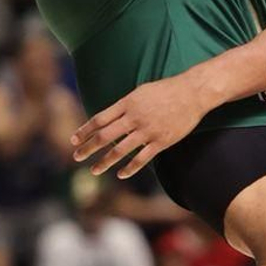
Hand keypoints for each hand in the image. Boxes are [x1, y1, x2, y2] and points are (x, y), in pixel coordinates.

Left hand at [73, 73, 208, 179]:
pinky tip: (121, 174)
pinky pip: (142, 159)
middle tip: (76, 157)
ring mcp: (147, 131)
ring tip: (94, 170)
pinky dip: (130, 168)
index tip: (74, 139)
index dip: (85, 130)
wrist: (192, 93)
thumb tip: (108, 118)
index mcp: (127, 104)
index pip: (99, 119)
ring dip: (105, 162)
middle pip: (105, 136)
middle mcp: (134, 118)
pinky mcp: (161, 141)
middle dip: (88, 148)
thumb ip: (124, 106)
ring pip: (120, 150)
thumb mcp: (140, 92)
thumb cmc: (166, 90)